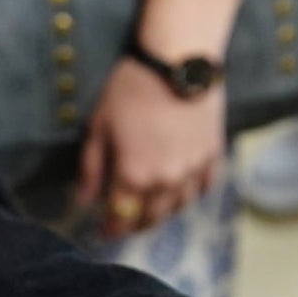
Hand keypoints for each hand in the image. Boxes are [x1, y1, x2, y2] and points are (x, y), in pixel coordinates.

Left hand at [76, 58, 225, 239]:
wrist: (180, 62)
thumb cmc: (132, 88)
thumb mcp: (100, 125)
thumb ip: (91, 167)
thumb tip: (84, 200)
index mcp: (135, 175)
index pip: (121, 217)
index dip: (110, 230)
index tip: (101, 234)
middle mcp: (167, 181)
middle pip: (151, 218)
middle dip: (135, 225)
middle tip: (124, 224)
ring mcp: (194, 171)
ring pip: (178, 207)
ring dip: (162, 213)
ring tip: (150, 209)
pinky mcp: (213, 157)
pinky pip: (203, 188)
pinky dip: (190, 194)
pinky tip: (181, 191)